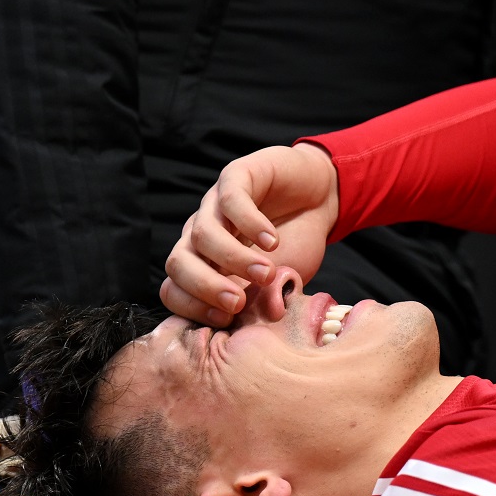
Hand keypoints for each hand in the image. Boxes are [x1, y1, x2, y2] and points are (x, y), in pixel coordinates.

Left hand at [161, 142, 338, 325]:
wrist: (321, 199)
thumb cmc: (296, 244)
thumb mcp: (280, 284)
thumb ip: (263, 302)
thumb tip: (258, 318)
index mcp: (205, 265)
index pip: (174, 289)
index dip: (193, 308)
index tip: (227, 319)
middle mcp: (201, 235)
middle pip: (178, 262)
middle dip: (205, 287)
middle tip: (239, 302)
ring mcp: (215, 204)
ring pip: (203, 234)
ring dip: (234, 259)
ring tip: (267, 273)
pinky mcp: (237, 176)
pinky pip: (231, 200)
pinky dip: (250, 224)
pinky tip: (272, 241)